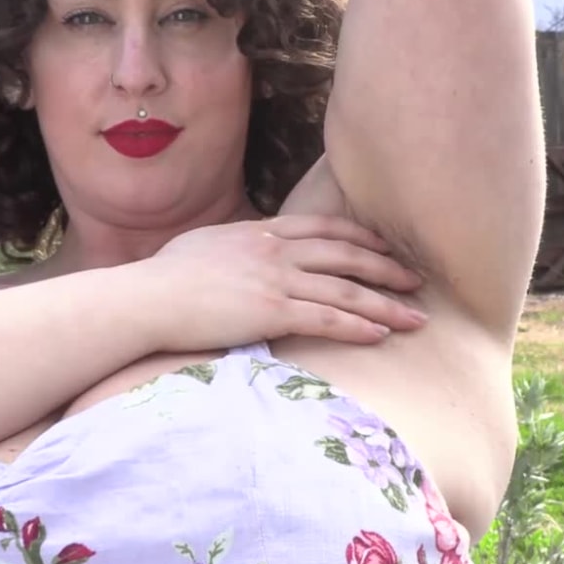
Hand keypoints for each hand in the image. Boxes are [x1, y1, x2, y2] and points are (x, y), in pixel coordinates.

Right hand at [132, 215, 426, 351]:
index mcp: (260, 232)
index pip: (323, 228)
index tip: (384, 248)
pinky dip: (359, 326)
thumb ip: (232, 247)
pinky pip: (328, 318)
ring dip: (386, 304)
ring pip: (346, 290)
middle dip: (386, 269)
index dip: (359, 238)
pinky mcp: (272, 311)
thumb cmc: (162, 279)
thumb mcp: (204, 247)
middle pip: (346, 255)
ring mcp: (276, 279)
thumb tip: (236, 253)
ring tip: (416, 317)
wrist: (147, 298)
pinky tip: (381, 334)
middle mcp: (275, 250)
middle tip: (416, 280)